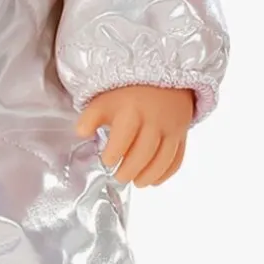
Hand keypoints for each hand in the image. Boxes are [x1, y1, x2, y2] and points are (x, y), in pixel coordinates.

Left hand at [74, 85, 193, 186]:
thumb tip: (81, 133)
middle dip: (130, 171)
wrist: (162, 81)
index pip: (122, 139)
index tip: (107, 161)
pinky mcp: (182, 134)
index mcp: (132, 111)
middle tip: (119, 177)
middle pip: (144, 153)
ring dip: (149, 176)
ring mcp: (172, 128)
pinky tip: (154, 180)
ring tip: (137, 182)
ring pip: (163, 159)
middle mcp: (154, 121)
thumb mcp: (105, 100)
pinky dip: (166, 173)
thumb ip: (91, 118)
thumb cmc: (129, 94)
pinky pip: (177, 158)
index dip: (113, 154)